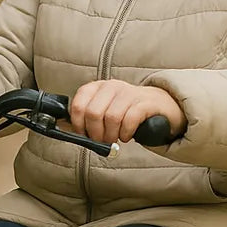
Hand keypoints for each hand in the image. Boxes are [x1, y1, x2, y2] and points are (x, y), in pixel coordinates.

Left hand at [67, 80, 184, 144]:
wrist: (160, 105)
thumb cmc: (127, 112)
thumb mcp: (105, 110)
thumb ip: (87, 117)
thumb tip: (66, 129)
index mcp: (98, 87)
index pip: (78, 104)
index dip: (78, 124)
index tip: (84, 135)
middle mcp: (112, 87)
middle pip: (93, 113)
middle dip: (95, 133)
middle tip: (102, 140)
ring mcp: (129, 93)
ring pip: (111, 118)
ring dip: (112, 135)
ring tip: (116, 138)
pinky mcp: (145, 102)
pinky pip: (130, 119)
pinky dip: (126, 133)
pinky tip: (127, 135)